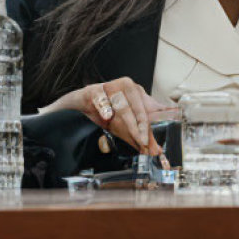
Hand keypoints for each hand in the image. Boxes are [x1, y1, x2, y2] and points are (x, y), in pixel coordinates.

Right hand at [44, 77, 168, 155]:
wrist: (82, 102)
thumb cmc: (108, 110)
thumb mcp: (126, 123)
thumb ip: (141, 135)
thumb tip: (157, 151)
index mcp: (138, 92)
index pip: (150, 109)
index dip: (154, 126)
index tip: (155, 141)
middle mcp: (127, 87)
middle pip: (139, 108)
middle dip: (143, 128)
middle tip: (145, 143)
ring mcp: (111, 87)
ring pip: (122, 105)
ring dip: (129, 122)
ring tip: (136, 135)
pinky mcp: (94, 91)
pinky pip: (100, 98)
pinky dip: (104, 107)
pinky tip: (107, 116)